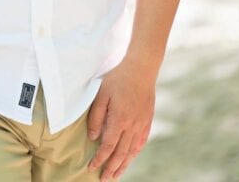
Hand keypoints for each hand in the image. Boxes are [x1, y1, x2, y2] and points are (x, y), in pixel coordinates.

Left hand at [87, 58, 156, 180]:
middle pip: (121, 153)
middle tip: (104, 180)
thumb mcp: (101, 94)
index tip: (91, 168)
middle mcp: (132, 126)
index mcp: (119, 120)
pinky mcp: (147, 120)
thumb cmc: (118, 78)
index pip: (108, 146)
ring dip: (123, 165)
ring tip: (116, 175)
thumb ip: (96, 117)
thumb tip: (93, 137)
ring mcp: (142, 124)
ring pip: (132, 151)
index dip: (99, 159)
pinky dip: (134, 153)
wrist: (141, 68)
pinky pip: (141, 142)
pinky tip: (130, 158)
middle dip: (111, 168)